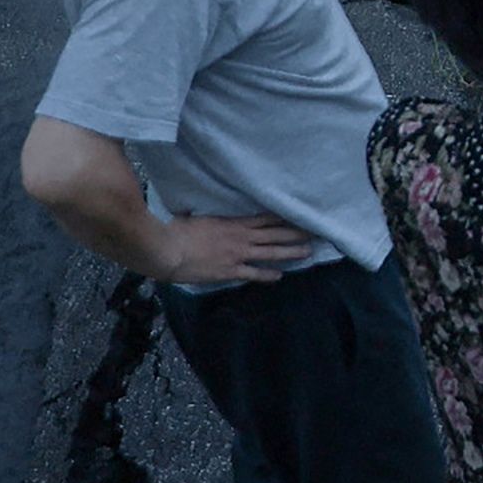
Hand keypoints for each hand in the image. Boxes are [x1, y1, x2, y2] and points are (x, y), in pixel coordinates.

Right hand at [152, 212, 314, 284]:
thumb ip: (206, 213)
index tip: (300, 215)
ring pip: (271, 252)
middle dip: (296, 233)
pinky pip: (254, 273)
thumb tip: (202, 206)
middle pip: (275, 233)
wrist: (167, 250)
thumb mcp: (194, 215)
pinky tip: (280, 276)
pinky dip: (268, 275)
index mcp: (233, 222)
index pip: (265, 218)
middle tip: (315, 232)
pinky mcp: (230, 271)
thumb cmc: (176, 229)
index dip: (284, 217)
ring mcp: (238, 255)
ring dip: (291, 252)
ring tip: (308, 252)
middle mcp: (241, 237)